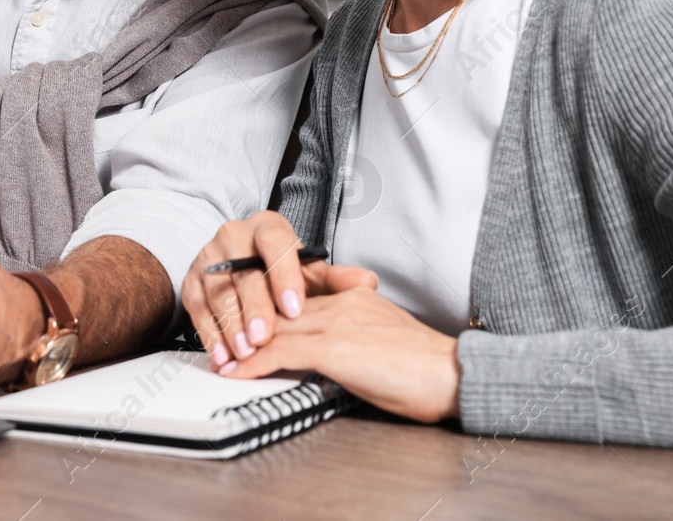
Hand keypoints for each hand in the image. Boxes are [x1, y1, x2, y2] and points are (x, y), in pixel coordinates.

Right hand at [182, 211, 376, 369]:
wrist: (242, 265)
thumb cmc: (281, 271)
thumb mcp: (308, 273)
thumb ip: (335, 280)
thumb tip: (367, 282)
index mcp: (267, 227)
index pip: (275, 243)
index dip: (284, 275)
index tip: (294, 308)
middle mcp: (234, 237)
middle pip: (244, 273)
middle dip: (255, 308)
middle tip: (265, 337)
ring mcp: (209, 258)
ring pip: (218, 292)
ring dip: (231, 324)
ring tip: (245, 351)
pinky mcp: (191, 281)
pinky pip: (196, 308)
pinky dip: (209, 333)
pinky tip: (222, 353)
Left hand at [223, 288, 461, 423]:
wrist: (453, 375)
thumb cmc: (425, 367)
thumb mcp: (382, 339)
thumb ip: (351, 336)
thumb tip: (325, 356)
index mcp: (353, 296)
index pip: (297, 297)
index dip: (266, 311)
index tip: (243, 323)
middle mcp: (342, 301)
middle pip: (279, 307)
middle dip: (245, 325)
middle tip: (218, 339)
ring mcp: (337, 321)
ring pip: (274, 325)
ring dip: (241, 345)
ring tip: (219, 360)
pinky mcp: (336, 346)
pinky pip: (282, 350)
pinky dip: (253, 363)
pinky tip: (237, 373)